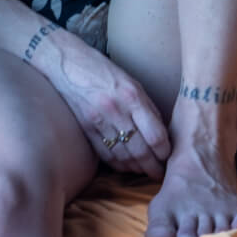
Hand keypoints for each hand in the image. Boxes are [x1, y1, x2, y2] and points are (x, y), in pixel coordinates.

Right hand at [33, 30, 171, 177]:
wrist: (66, 62)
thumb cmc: (103, 71)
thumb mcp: (131, 83)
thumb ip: (146, 109)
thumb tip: (162, 136)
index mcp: (132, 96)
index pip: (156, 135)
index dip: (165, 152)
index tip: (169, 158)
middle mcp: (116, 109)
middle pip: (141, 149)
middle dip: (153, 166)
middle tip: (160, 174)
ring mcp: (98, 119)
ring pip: (123, 155)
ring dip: (136, 167)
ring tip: (144, 171)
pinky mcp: (85, 126)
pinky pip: (105, 153)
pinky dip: (117, 164)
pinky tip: (125, 166)